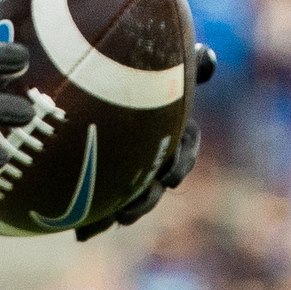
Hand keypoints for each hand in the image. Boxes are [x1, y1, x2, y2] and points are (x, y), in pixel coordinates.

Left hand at [75, 42, 217, 240]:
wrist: (82, 74)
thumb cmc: (119, 57)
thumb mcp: (142, 58)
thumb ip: (171, 58)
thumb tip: (210, 56)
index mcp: (166, 118)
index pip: (183, 142)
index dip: (180, 162)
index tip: (169, 178)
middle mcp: (153, 143)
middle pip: (156, 177)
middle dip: (147, 197)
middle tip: (128, 212)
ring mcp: (128, 161)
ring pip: (131, 193)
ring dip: (123, 210)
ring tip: (107, 223)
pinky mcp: (101, 174)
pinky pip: (100, 199)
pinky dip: (92, 218)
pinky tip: (80, 234)